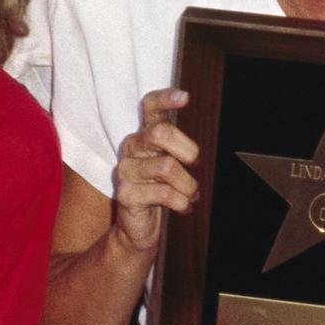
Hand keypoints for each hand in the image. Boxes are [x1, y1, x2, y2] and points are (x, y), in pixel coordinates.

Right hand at [113, 88, 197, 255]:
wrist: (138, 226)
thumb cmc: (159, 190)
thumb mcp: (171, 164)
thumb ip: (178, 149)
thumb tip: (199, 149)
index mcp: (144, 135)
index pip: (149, 107)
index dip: (165, 99)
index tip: (185, 98)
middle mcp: (132, 148)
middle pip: (160, 133)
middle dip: (187, 149)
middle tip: (195, 164)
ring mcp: (126, 170)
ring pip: (167, 166)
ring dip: (188, 184)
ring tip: (192, 194)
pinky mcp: (126, 194)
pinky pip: (164, 193)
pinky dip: (182, 202)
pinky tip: (184, 206)